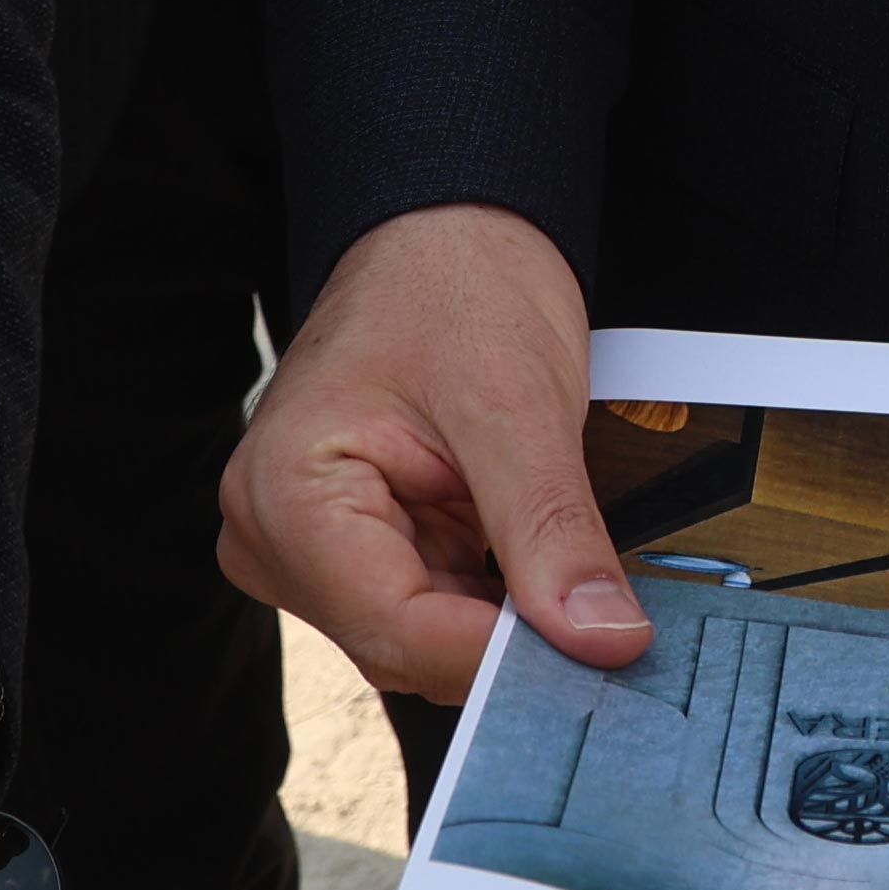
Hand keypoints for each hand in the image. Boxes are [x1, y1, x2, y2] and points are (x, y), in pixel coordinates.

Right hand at [221, 202, 655, 701]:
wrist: (447, 234)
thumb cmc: (458, 285)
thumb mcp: (518, 405)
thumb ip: (552, 531)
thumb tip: (604, 639)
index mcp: (285, 495)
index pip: (396, 628)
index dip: (503, 654)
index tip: (602, 656)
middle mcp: (276, 537)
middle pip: (406, 644)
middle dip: (508, 639)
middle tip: (613, 626)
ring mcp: (312, 550)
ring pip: (424, 638)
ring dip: (504, 618)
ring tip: (576, 577)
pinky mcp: (356, 549)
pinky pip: (433, 608)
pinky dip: (494, 597)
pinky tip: (540, 569)